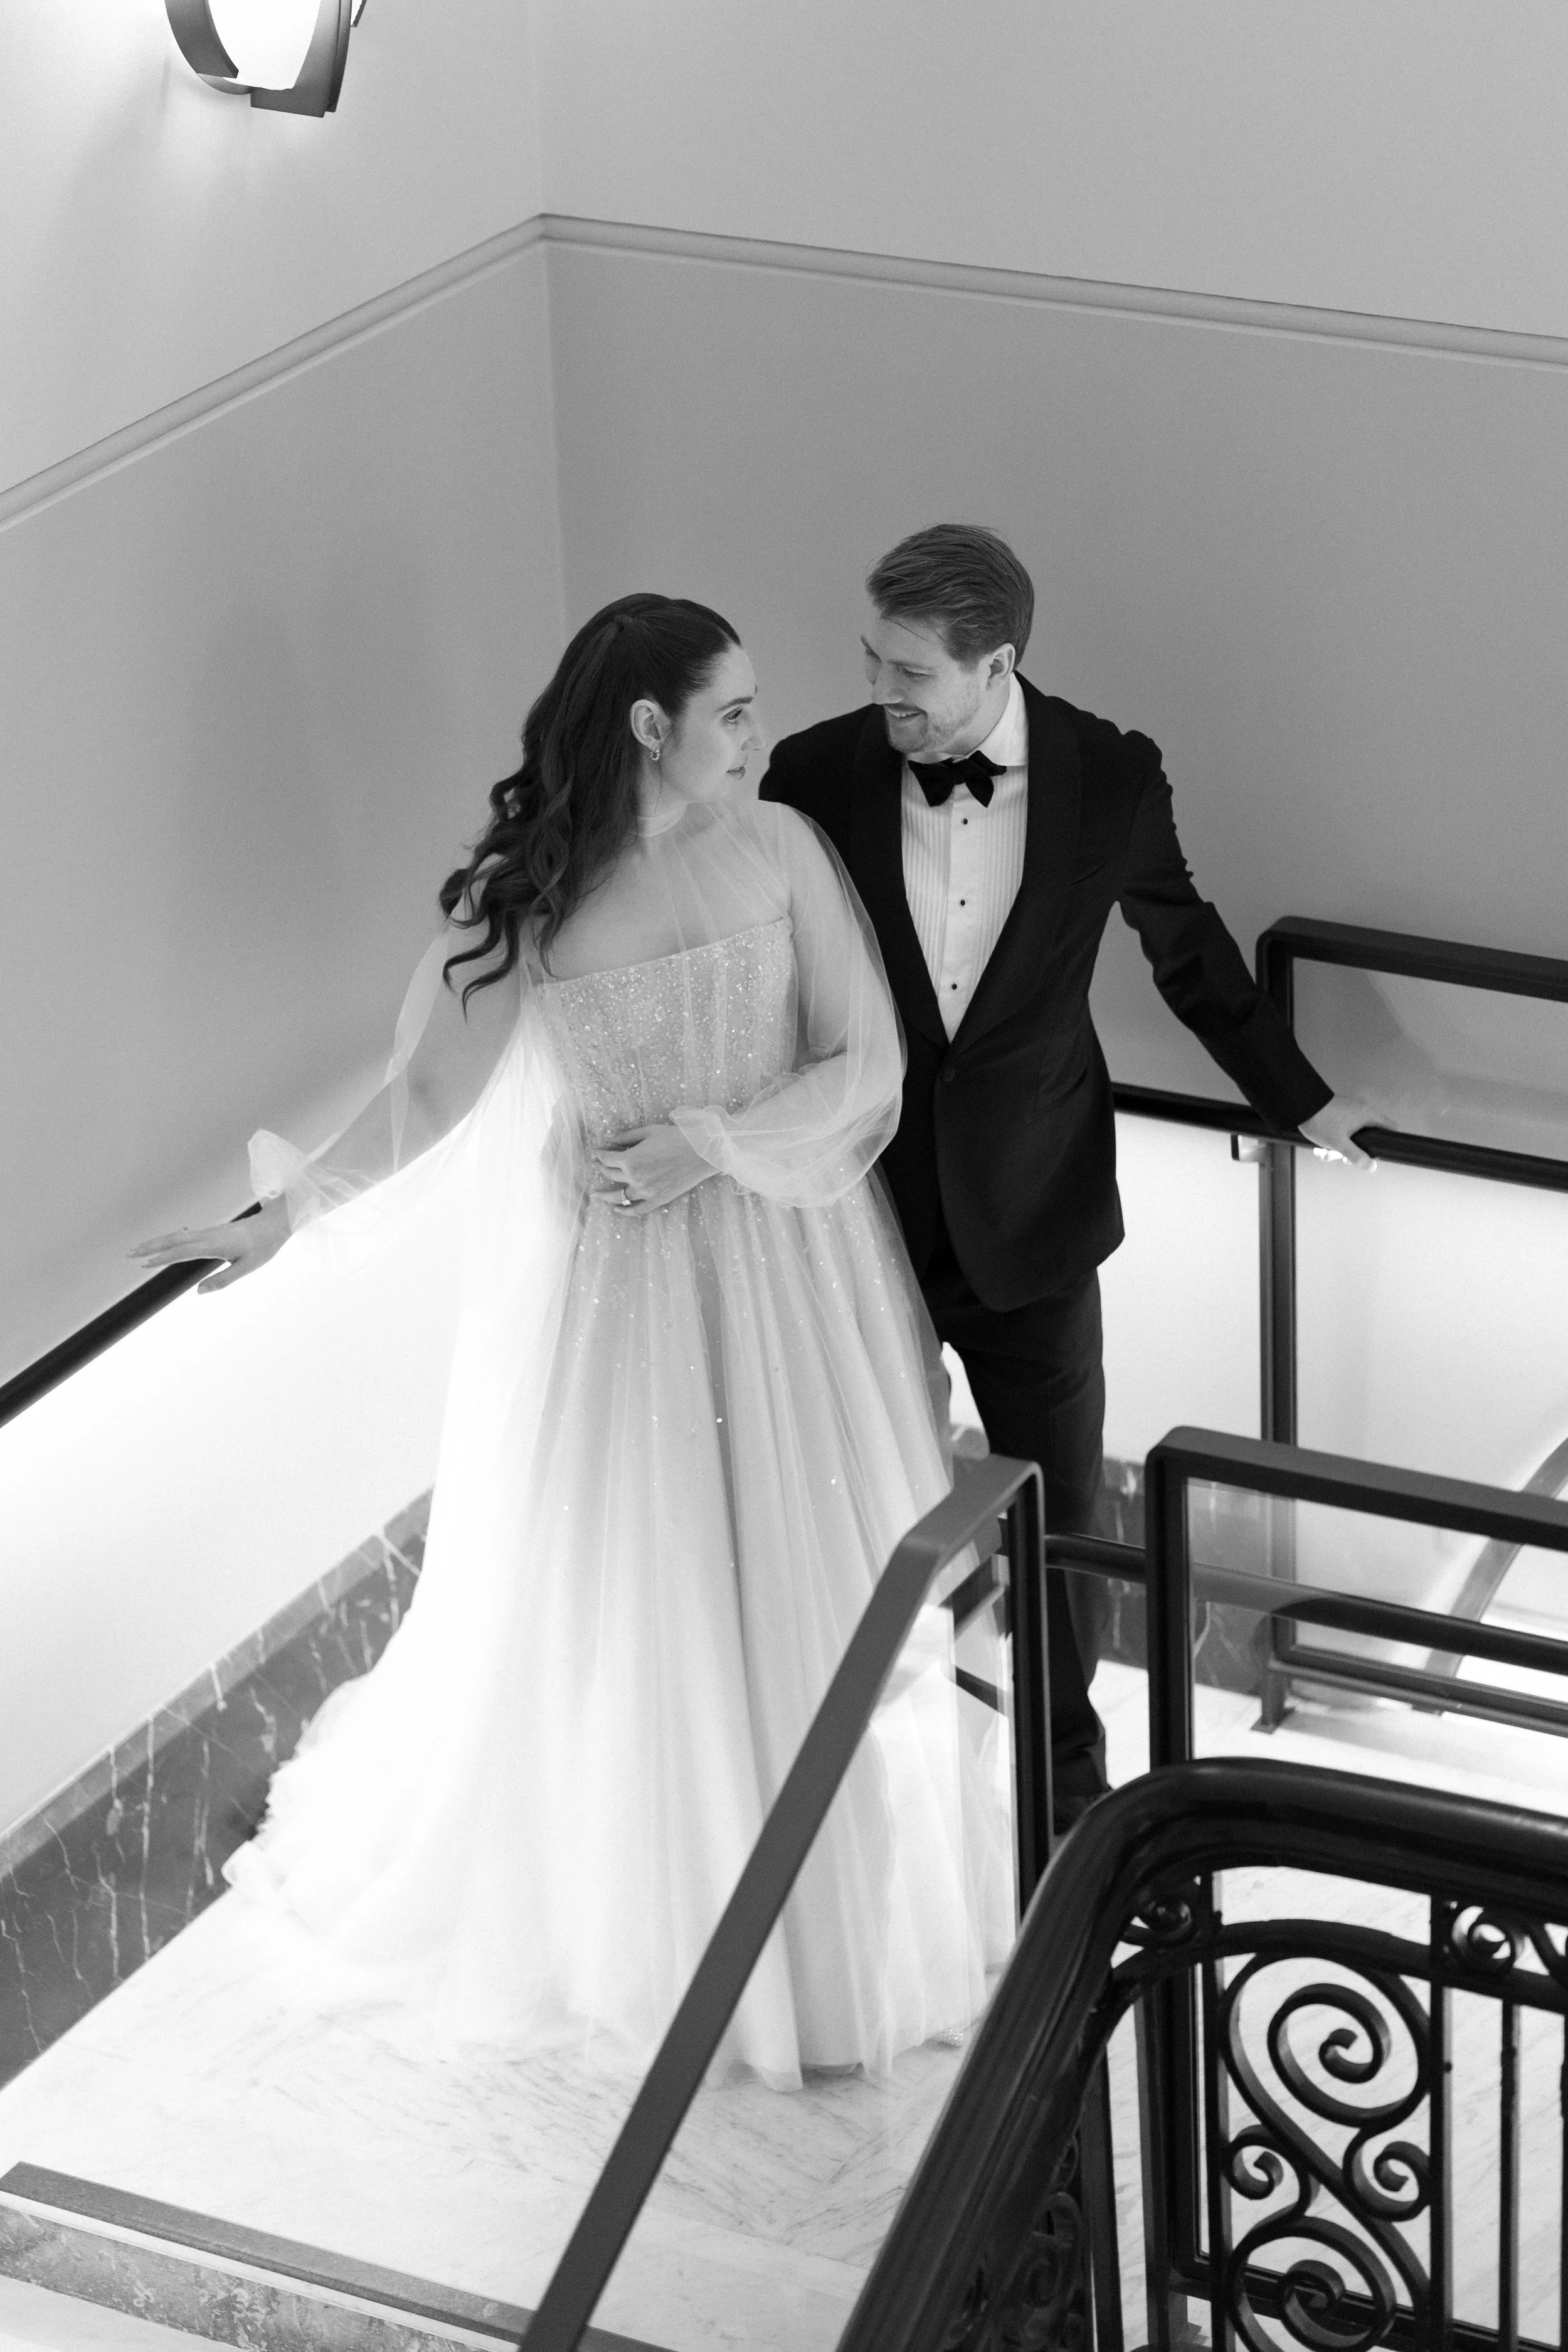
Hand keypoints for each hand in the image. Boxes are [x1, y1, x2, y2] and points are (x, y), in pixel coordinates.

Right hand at [129, 1195, 291, 1291]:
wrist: (274, 1224)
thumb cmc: (262, 1247)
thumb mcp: (247, 1268)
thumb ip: (223, 1280)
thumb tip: (198, 1292)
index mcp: (214, 1245)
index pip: (181, 1251)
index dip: (161, 1258)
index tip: (143, 1264)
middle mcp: (207, 1235)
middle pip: (172, 1239)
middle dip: (150, 1246)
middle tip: (128, 1254)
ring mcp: (208, 1232)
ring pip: (176, 1235)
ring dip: (156, 1242)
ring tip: (138, 1249)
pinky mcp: (211, 1232)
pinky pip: (184, 1235)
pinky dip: (168, 1239)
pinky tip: (162, 1244)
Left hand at [591, 1124, 710, 1213]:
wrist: (700, 1153)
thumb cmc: (676, 1137)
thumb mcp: (648, 1131)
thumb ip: (627, 1137)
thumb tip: (610, 1140)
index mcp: (630, 1159)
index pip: (606, 1158)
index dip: (598, 1154)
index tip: (594, 1152)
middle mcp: (634, 1177)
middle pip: (610, 1175)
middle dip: (601, 1168)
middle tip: (597, 1165)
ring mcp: (645, 1191)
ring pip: (618, 1196)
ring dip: (605, 1195)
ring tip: (597, 1194)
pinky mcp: (657, 1199)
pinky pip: (637, 1210)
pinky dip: (625, 1211)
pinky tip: (617, 1209)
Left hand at [1299, 1093, 1385, 1170]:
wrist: (1299, 1105)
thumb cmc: (1321, 1121)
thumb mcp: (1340, 1143)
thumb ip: (1356, 1156)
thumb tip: (1372, 1166)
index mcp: (1367, 1115)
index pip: (1390, 1127)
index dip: (1388, 1141)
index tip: (1377, 1154)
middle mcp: (1360, 1111)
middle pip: (1368, 1136)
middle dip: (1354, 1151)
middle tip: (1344, 1159)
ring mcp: (1348, 1112)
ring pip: (1351, 1136)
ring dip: (1338, 1149)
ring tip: (1325, 1153)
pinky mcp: (1337, 1114)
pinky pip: (1340, 1131)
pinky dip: (1331, 1141)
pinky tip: (1319, 1149)